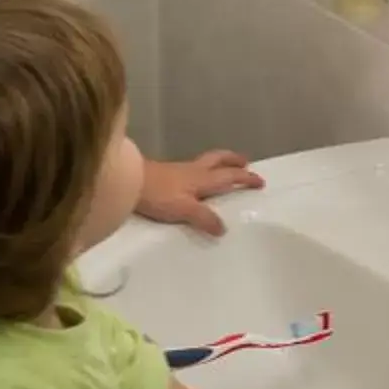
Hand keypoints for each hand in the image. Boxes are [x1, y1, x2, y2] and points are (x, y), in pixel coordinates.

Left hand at [137, 151, 264, 237]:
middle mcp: (194, 170)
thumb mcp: (184, 209)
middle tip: (245, 162)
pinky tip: (197, 178)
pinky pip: (194, 167)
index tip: (260, 181)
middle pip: (219, 159)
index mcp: (203, 178)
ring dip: (220, 162)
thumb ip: (204, 218)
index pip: (230, 176)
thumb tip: (223, 229)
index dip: (246, 178)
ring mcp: (180, 169)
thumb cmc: (157, 194)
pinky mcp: (167, 172)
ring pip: (207, 161)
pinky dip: (204, 168)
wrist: (128, 181)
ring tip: (225, 166)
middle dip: (234, 160)